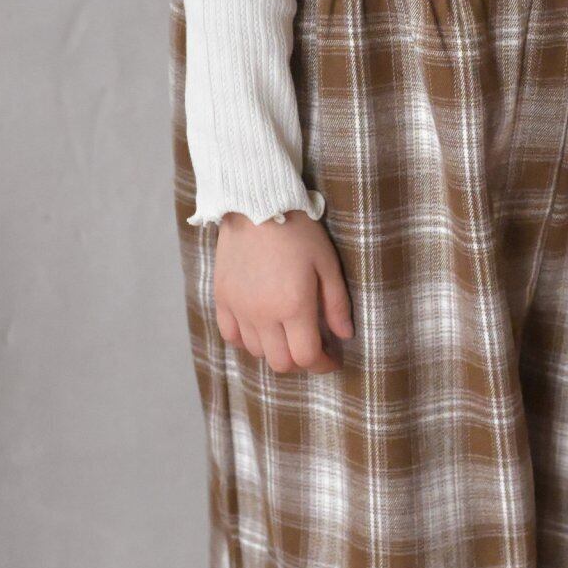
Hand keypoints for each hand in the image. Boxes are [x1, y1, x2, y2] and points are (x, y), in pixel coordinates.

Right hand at [213, 209, 353, 372]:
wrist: (256, 203)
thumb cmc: (298, 230)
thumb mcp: (327, 264)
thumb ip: (337, 304)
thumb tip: (345, 335)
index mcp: (293, 306)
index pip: (307, 357)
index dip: (323, 365)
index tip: (332, 359)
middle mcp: (263, 314)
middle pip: (280, 362)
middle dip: (300, 361)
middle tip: (312, 348)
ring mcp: (239, 308)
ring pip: (256, 352)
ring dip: (275, 351)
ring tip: (287, 334)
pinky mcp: (222, 298)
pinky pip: (230, 336)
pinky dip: (246, 340)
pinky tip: (260, 328)